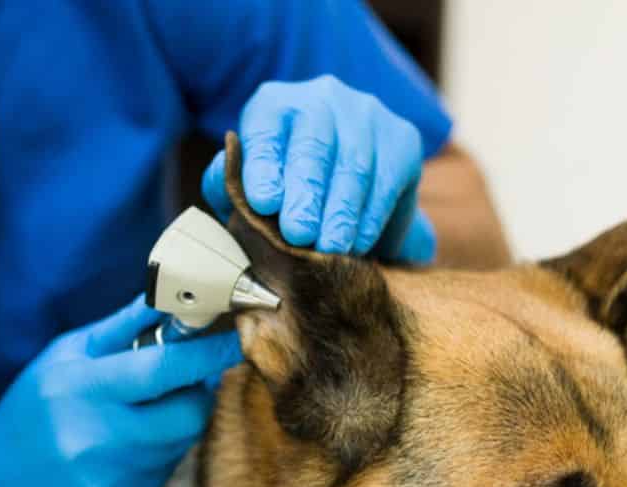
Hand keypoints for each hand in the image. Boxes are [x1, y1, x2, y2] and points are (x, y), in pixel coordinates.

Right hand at [0, 298, 241, 486]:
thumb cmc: (34, 405)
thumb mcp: (68, 354)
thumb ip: (125, 326)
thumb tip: (177, 292)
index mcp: (84, 390)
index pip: (164, 369)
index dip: (209, 353)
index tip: (236, 337)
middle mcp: (99, 439)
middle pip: (188, 414)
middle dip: (197, 391)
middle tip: (184, 377)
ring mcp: (113, 479)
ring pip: (180, 441)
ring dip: (174, 420)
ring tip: (139, 410)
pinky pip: (165, 468)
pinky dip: (157, 450)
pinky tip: (123, 445)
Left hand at [201, 74, 436, 263]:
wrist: (342, 190)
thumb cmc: (284, 193)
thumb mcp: (249, 189)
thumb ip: (230, 187)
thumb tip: (226, 181)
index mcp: (273, 105)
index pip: (265, 132)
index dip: (263, 166)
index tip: (263, 202)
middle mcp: (321, 98)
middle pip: (313, 145)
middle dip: (307, 192)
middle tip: (299, 233)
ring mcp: (365, 114)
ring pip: (354, 164)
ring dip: (342, 211)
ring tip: (331, 248)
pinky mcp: (401, 138)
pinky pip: (386, 180)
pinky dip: (372, 216)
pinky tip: (360, 242)